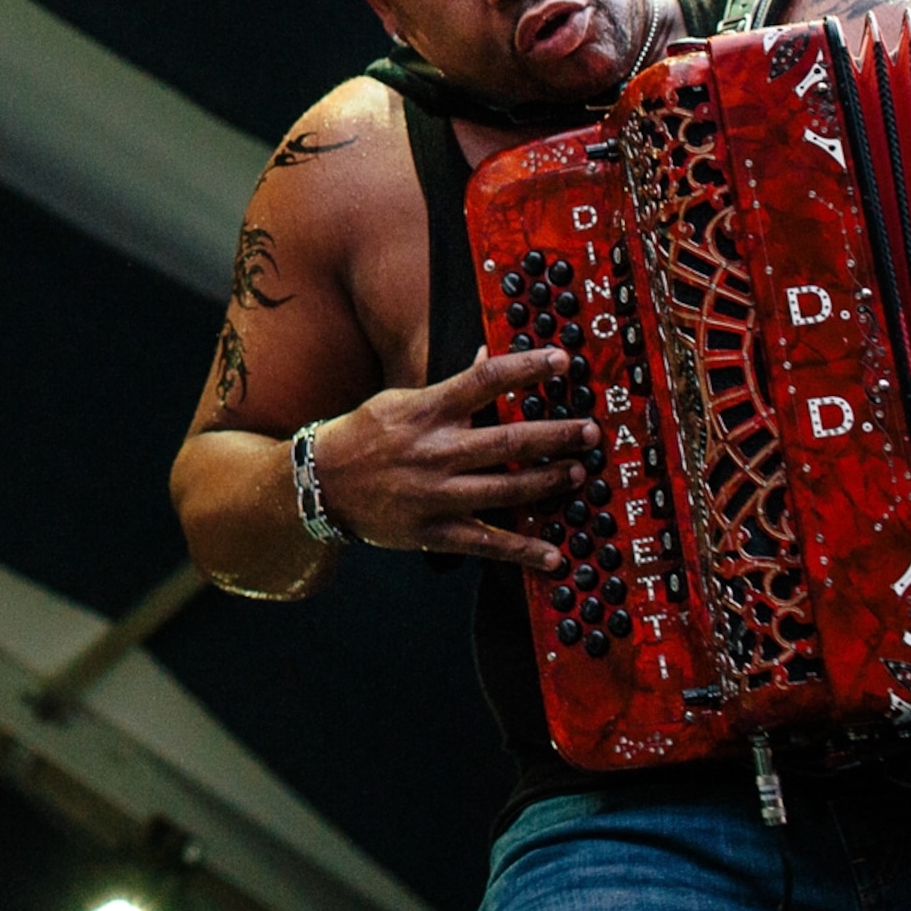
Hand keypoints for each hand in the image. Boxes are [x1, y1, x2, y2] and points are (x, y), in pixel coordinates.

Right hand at [313, 345, 597, 567]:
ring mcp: (436, 495)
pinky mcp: (433, 532)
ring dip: (548, 483)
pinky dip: (522, 551)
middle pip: (509, 440)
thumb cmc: (365, 435)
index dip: (526, 368)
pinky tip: (553, 556)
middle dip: (556, 436)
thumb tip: (487, 355)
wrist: (320, 484)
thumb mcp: (400, 400)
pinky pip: (486, 543)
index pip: (485, 380)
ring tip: (577, 475)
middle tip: (590, 432)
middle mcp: (435, 451)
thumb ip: (448, 386)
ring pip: (505, 489)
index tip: (562, 361)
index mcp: (428, 412)